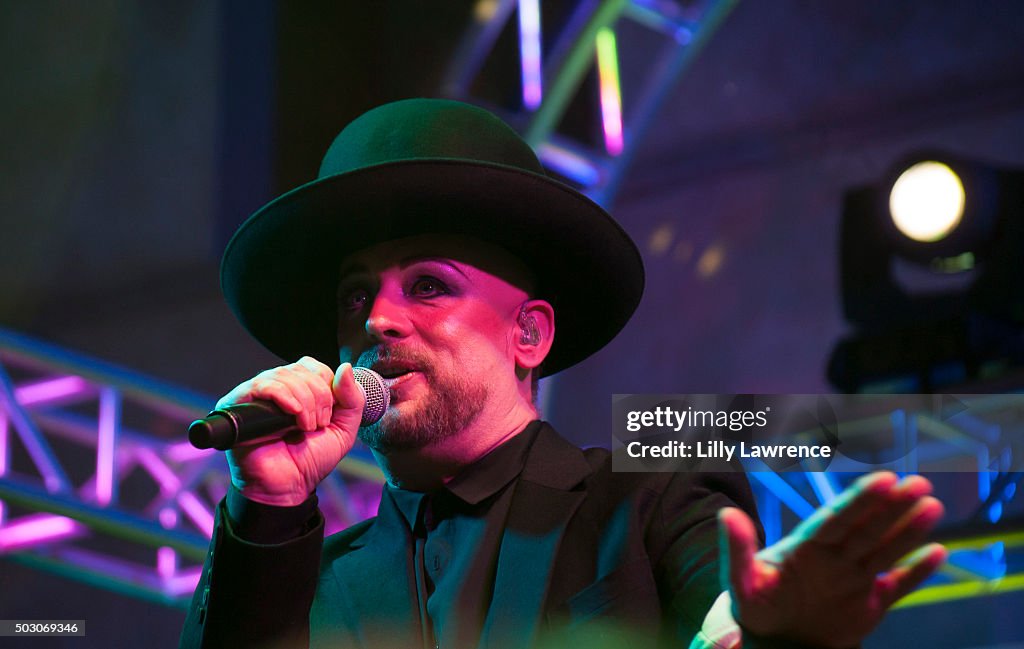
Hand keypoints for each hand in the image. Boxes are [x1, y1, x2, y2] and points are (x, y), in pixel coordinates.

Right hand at [220, 357, 365, 506]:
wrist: (287, 487)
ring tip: (305, 427)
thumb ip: (352, 398)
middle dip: (318, 397)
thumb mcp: (344, 429)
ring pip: (284, 375)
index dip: (327, 387)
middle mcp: (277, 388)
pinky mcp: (238, 405)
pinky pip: (261, 385)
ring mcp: (256, 395)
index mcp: (300, 389)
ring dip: (304, 401)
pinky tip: (293, 413)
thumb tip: (345, 367)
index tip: (328, 416)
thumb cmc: (311, 460)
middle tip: (317, 425)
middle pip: (301, 369)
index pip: (316, 367)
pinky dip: (283, 395)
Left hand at [719, 472, 945, 647]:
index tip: (885, 479)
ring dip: (908, 530)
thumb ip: (738, 548)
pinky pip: (897, 586)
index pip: (837, 518)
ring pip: (885, 550)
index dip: (860, 500)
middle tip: (919, 483)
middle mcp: (835, 556)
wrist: (773, 641)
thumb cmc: (755, 605)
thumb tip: (726, 514)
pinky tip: (938, 552)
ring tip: (932, 506)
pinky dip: (916, 571)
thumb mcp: (742, 580)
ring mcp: (854, 579)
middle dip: (892, 507)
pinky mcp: (869, 605)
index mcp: (807, 546)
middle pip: (867, 528)